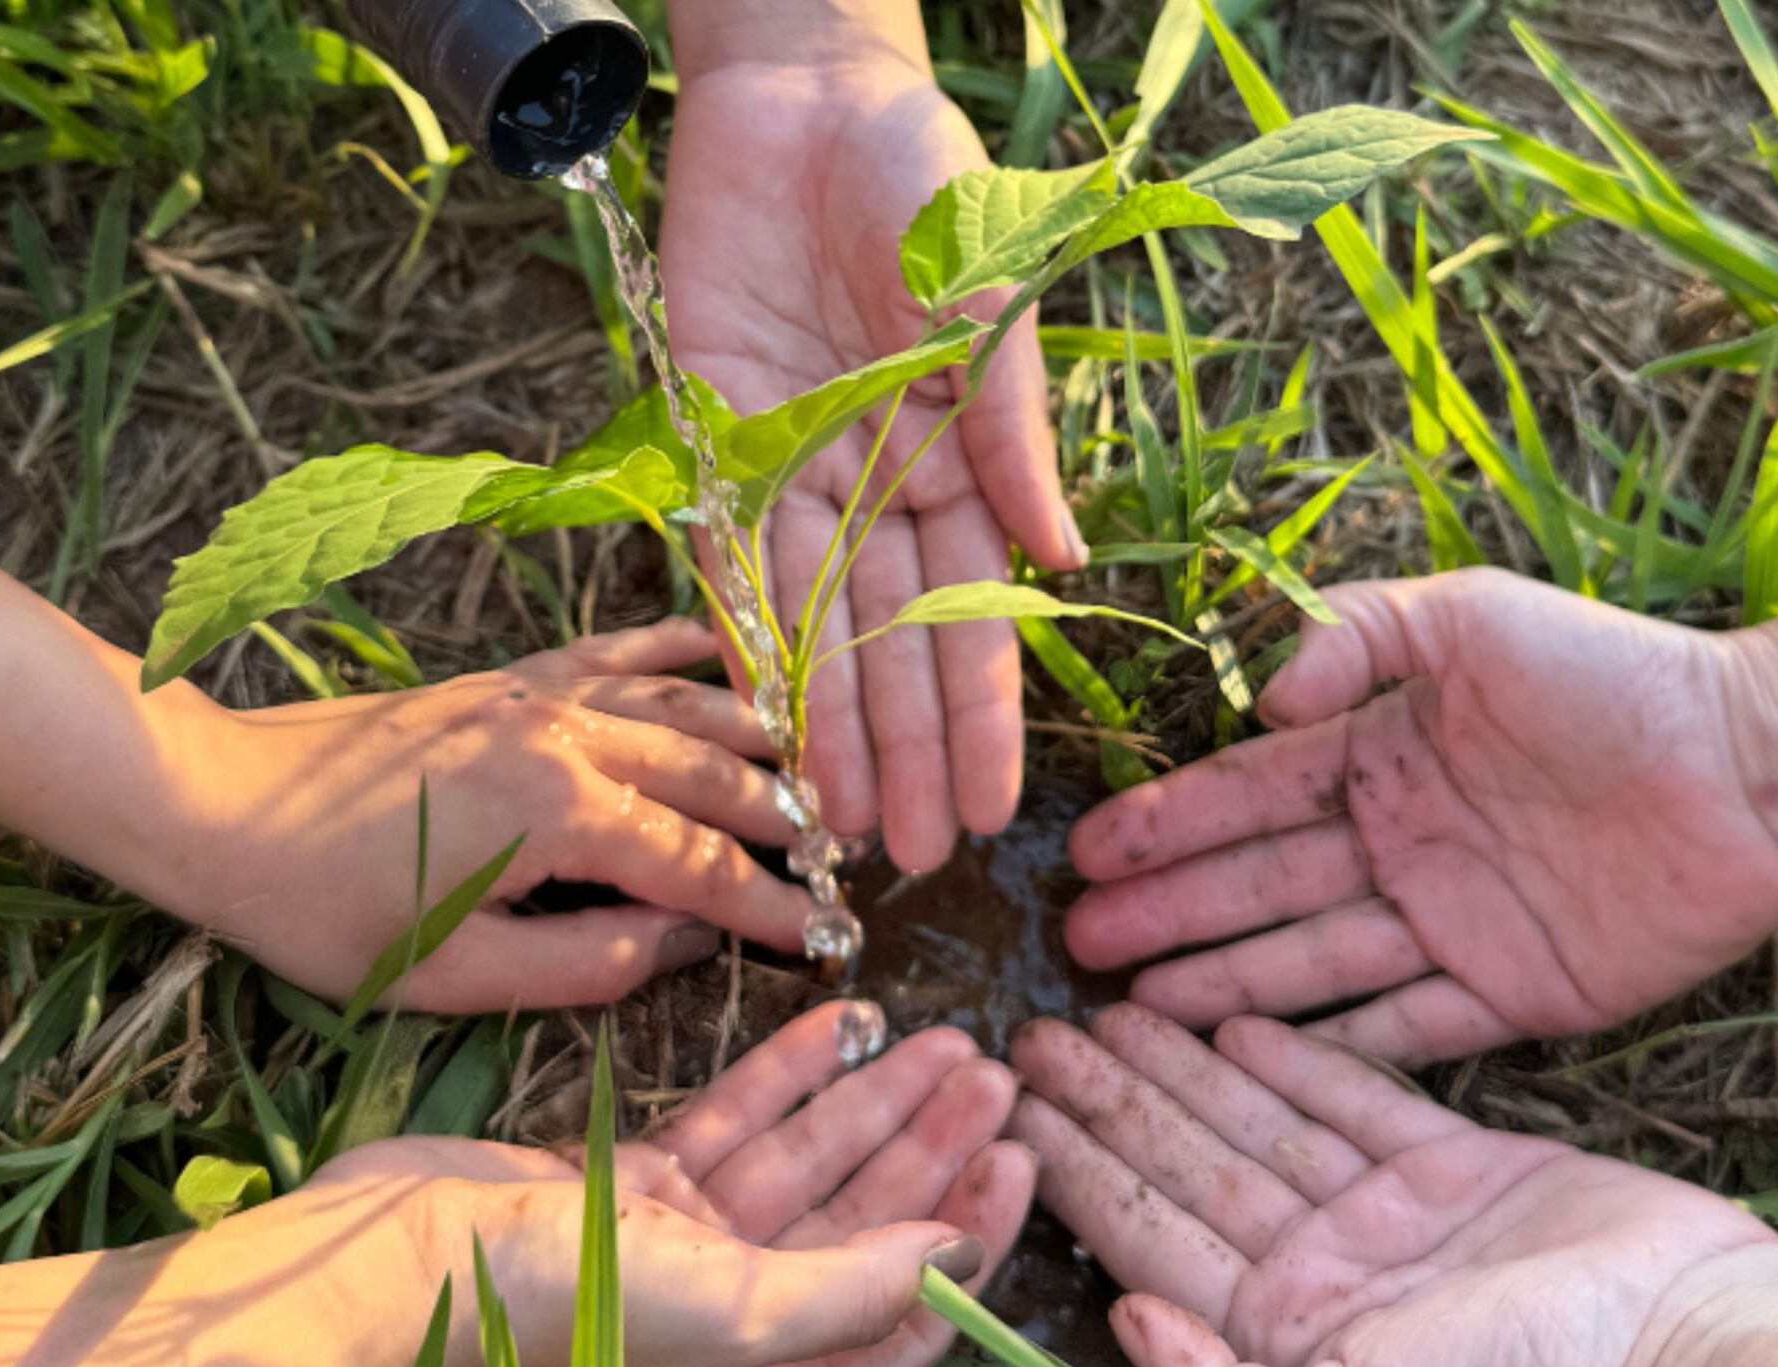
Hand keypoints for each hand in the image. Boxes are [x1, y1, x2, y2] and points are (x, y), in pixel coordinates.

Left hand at [172, 620, 812, 1010]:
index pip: (701, 867)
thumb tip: (686, 944)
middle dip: (784, 822)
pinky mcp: (505, 680)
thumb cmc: (331, 913)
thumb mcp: (460, 976)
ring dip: (753, 735)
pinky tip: (723, 651)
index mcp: (562, 817)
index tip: (829, 941)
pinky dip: (676, 650)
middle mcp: (565, 739)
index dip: (771, 909)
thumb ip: (590, 962)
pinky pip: (614, 653)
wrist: (222, 805)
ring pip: (678, 705)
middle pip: (710, 774)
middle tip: (839, 862)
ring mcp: (536, 698)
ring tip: (812, 772)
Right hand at [302, 1001, 1035, 1366]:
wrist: (388, 1264)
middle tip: (994, 1074)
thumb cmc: (555, 1312)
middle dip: (928, 1152)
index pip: (894, 1322)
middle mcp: (725, 1332)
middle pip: (858, 1230)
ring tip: (947, 1040)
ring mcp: (676, 1254)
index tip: (1015, 1162)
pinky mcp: (627, 1189)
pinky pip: (732, 1125)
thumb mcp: (729, 1316)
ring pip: (802, 1166)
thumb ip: (852, 1294)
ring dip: (871, 1103)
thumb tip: (955, 1260)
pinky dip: (787, 1077)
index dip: (964, 1244)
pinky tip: (846, 1024)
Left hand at [663, 15, 1079, 872]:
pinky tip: (749, 725)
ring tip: (834, 828)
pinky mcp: (718, 439)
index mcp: (966, 455)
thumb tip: (1059, 556)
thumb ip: (1011, 424)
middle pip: (894, 642)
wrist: (804, 94)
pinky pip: (723, 556)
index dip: (985, 715)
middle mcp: (884, 481)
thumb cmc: (923, 178)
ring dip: (825, 727)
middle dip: (905, 752)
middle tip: (909, 861)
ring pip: (811, 625)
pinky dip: (734, 639)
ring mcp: (800, 468)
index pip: (979, 611)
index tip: (994, 812)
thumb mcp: (991, 291)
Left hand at [1007, 1005, 1777, 1366]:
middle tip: (1031, 1032)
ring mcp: (1391, 1220)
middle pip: (1188, 1168)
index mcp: (1280, 1339)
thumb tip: (1123, 1320)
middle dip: (1109, 1102)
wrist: (1685, 1356)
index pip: (1147, 1237)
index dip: (1075, 1169)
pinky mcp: (1464, 1168)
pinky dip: (1297, 1057)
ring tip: (1109, 1005)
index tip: (1005, 1110)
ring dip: (1183, 1067)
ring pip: (1257, 1125)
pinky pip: (1357, 1098)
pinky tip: (1231, 1018)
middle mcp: (1323, 1275)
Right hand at [1064, 569, 1777, 1063]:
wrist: (1757, 766)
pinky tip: (1256, 1062)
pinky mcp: (1513, 995)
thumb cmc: (1613, 675)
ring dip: (1224, 984)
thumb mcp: (1469, 616)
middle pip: (1262, 887)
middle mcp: (1402, 844)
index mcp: (1384, 754)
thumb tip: (1259, 698)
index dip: (1168, 824)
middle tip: (1080, 947)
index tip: (1086, 851)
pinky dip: (1333, 1043)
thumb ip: (1355, 637)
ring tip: (1138, 1010)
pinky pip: (1406, 1026)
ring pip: (1312, 962)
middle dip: (1169, 915)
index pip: (1250, 796)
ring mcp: (1452, 924)